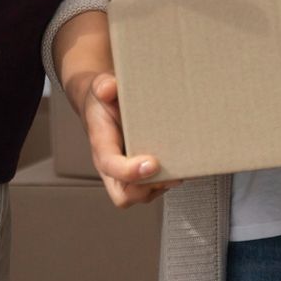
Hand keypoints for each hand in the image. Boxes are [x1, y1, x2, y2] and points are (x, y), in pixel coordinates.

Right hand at [76, 72, 173, 207]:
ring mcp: (126, 173)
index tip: (151, 164)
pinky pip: (153, 189)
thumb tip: (109, 88)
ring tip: (180, 168)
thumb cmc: (103, 100)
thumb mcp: (99, 86)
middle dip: (146, 188)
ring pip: (141, 195)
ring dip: (161, 186)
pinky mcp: (140, 173)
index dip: (129, 171)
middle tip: (168, 173)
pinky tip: (180, 164)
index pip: (110, 165)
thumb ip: (103, 86)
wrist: (102, 105)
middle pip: (123, 194)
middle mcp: (111, 165)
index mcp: (101, 145)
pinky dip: (167, 181)